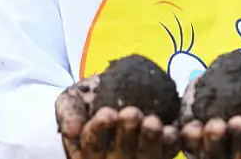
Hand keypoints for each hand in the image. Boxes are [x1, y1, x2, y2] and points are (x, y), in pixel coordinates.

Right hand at [56, 75, 180, 158]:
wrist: (114, 89)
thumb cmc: (89, 99)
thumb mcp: (70, 101)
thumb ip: (68, 113)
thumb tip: (71, 130)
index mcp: (88, 153)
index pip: (91, 147)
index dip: (98, 131)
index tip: (107, 114)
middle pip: (120, 155)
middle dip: (126, 135)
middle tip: (132, 114)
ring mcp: (137, 158)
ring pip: (145, 157)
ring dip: (150, 140)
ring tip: (153, 122)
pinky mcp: (160, 152)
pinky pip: (167, 153)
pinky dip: (171, 143)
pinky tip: (172, 131)